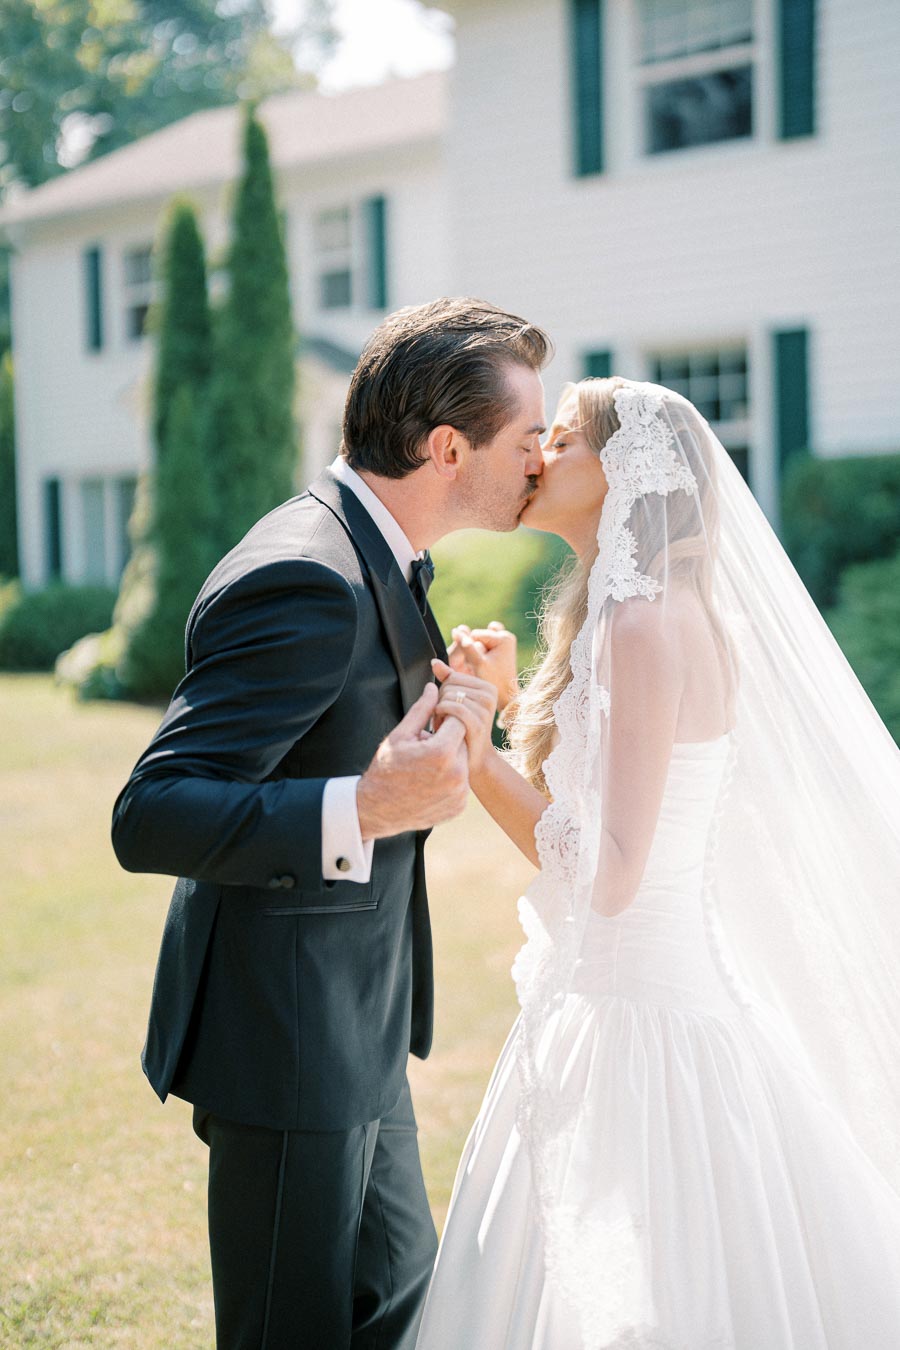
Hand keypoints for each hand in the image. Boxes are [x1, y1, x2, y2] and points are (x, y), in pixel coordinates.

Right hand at [357, 683, 468, 839]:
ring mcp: (460, 793)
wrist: (377, 809)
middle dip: (448, 740)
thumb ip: (421, 710)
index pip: (459, 720)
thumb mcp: (400, 735)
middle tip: (426, 748)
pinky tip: (430, 783)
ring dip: (451, 760)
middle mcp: (456, 774)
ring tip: (427, 768)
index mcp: (442, 752)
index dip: (446, 719)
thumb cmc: (386, 769)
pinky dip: (451, 780)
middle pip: (463, 742)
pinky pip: (462, 784)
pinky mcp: (460, 806)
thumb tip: (433, 687)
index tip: (434, 724)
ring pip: (464, 763)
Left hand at [431, 659, 497, 775]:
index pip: (453, 677)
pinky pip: (452, 707)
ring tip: (443, 724)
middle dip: (440, 702)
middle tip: (443, 719)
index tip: (446, 708)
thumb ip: (447, 680)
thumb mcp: (456, 702)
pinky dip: (441, 715)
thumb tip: (434, 662)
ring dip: (439, 711)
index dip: (442, 692)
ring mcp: (486, 708)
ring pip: (449, 696)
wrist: (473, 760)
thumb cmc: (461, 730)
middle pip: (450, 686)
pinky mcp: (478, 722)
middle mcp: (490, 695)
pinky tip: (440, 725)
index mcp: (487, 687)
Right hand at [448, 621, 518, 710]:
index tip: (478, 663)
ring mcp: (505, 641)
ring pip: (480, 639)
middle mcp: (506, 636)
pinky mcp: (503, 647)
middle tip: (481, 665)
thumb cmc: (494, 681)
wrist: (506, 695)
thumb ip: (466, 646)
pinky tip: (485, 662)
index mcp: (503, 637)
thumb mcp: (478, 663)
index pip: (474, 634)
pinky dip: (481, 650)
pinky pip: (485, 643)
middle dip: (474, 648)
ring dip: (477, 649)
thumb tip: (455, 630)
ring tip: (483, 663)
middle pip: (478, 635)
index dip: (470, 649)